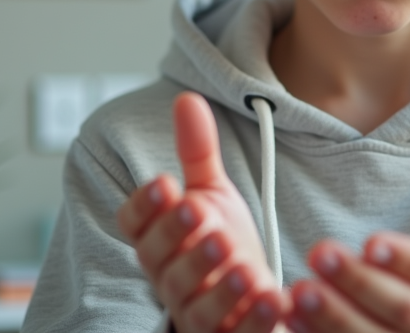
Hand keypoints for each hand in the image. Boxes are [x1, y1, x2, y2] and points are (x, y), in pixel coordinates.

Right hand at [117, 92, 287, 331]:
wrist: (252, 296)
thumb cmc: (223, 243)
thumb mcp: (212, 193)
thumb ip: (197, 152)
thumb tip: (186, 98)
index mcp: (159, 241)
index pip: (135, 226)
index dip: (145, 207)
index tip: (165, 182)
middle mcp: (171, 280)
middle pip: (163, 264)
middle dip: (179, 238)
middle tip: (200, 212)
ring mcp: (199, 314)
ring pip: (198, 305)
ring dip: (218, 284)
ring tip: (241, 262)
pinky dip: (255, 319)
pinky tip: (274, 297)